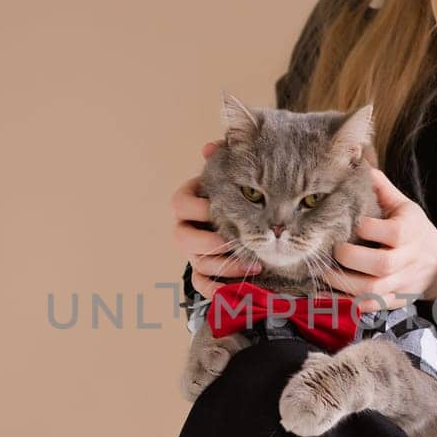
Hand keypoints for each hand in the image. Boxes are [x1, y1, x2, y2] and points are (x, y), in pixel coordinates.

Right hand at [169, 140, 261, 300]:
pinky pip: (202, 285)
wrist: (242, 218)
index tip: (218, 208)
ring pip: (197, 263)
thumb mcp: (230, 173)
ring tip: (255, 263)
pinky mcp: (202, 272)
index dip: (199, 207)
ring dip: (224, 265)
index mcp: (189, 201)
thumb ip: (223, 158)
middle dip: (210, 240)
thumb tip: (210, 146)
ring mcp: (193, 252)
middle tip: (236, 240)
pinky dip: (217, 289)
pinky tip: (236, 291)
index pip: (181, 203)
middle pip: (182, 237)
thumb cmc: (234, 190)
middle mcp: (187, 227)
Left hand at [320, 166, 436, 309]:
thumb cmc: (411, 228)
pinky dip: (349, 304)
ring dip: (345, 285)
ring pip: (374, 290)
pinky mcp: (396, 300)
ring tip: (324, 274)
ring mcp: (403, 282)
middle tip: (332, 251)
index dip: (369, 228)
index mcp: (411, 230)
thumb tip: (359, 164)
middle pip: (382, 265)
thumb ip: (381, 189)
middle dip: (352, 259)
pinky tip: (328, 296)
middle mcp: (409, 259)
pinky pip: (373, 306)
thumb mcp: (403, 205)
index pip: (393, 232)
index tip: (350, 223)